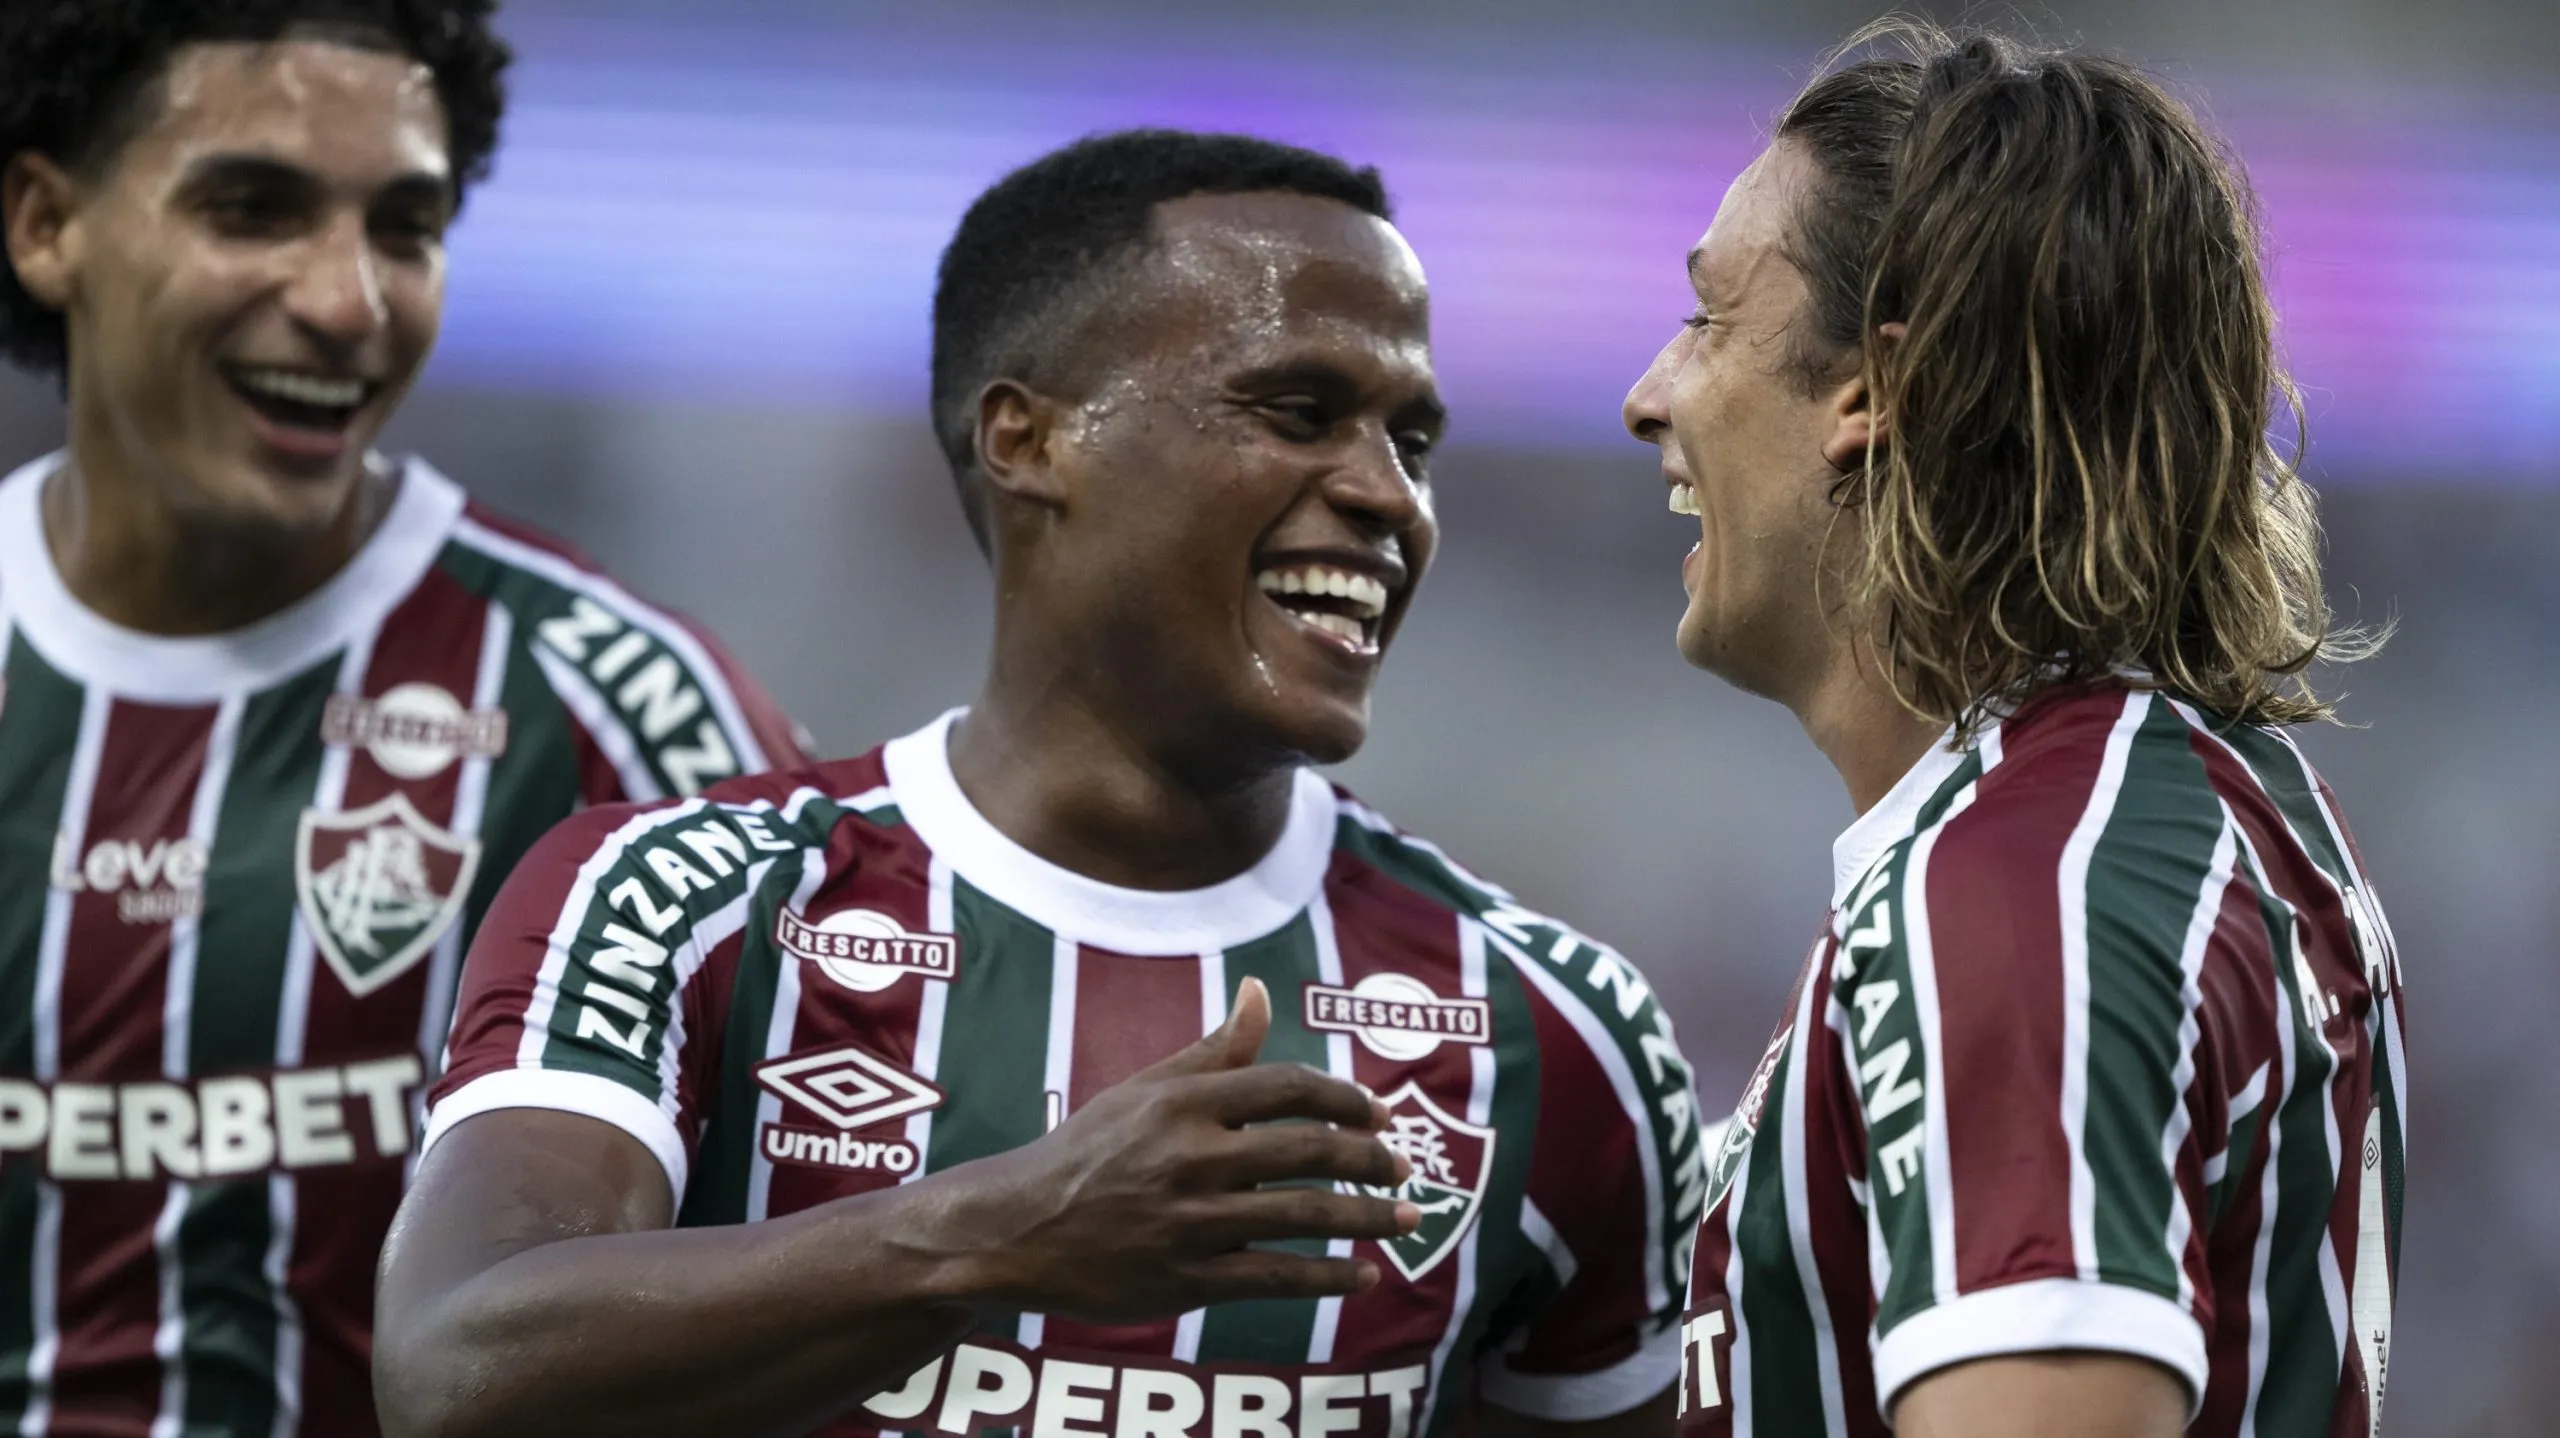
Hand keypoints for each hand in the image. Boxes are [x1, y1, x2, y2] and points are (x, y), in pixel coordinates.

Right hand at [942, 977, 1417, 1321]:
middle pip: (1309, 1150)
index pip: (1288, 1087)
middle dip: (1370, 1159)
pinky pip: (1276, 1277)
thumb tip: (1260, 989)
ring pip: (1304, 1216)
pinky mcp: (1186, 1279)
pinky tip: (1365, 1276)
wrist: (1016, 1229)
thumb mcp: (1143, 1090)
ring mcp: (1190, 1221)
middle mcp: (1191, 1157)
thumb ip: (1213, 1050)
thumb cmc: (1086, 1152)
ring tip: (1407, 1220)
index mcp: (1183, 1102)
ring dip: (1368, 1218)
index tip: (1378, 1114)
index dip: (1345, 1099)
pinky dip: (1329, 1278)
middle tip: (1403, 1167)